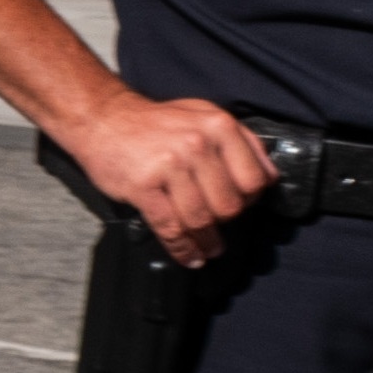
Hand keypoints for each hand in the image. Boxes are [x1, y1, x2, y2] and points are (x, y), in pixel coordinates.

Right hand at [64, 86, 275, 267]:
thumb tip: (268, 176)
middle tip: (219, 225)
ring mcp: (169, 165)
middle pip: (229, 205)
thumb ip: (240, 141)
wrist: (103, 119)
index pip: (254, 178)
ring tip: (208, 249)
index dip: (250, 199)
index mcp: (217, 125)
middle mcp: (196, 144)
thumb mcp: (204, 115)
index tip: (241, 205)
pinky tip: (188, 256)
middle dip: (226, 222)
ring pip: (201, 220)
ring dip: (207, 243)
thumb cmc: (155, 123)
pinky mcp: (143, 187)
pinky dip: (182, 249)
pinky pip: (171, 228)